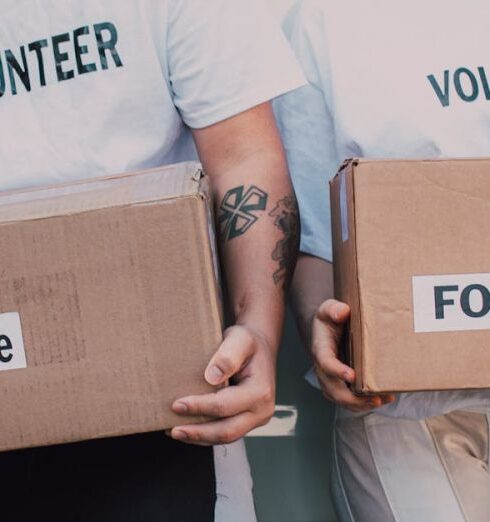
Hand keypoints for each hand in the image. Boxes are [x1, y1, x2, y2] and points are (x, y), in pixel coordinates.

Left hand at [169, 325, 275, 444]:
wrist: (259, 347)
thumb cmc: (247, 342)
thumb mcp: (240, 339)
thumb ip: (227, 356)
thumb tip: (211, 378)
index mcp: (261, 392)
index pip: (225, 406)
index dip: (199, 407)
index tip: (176, 404)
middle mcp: (262, 410)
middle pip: (227, 431)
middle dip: (198, 432)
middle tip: (173, 430)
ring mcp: (256, 419)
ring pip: (225, 437)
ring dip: (199, 438)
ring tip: (175, 432)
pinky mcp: (247, 422)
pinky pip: (225, 434)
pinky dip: (204, 435)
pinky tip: (187, 430)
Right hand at [312, 299, 394, 411]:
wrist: (327, 328)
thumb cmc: (329, 318)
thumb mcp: (329, 308)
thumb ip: (334, 309)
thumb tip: (344, 312)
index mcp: (320, 349)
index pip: (325, 363)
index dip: (337, 371)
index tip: (352, 376)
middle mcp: (322, 368)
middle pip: (333, 389)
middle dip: (353, 398)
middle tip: (374, 399)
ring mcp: (330, 379)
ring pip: (341, 399)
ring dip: (361, 404)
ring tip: (383, 401)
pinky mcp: (339, 384)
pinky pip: (348, 399)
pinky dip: (363, 403)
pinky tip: (381, 400)